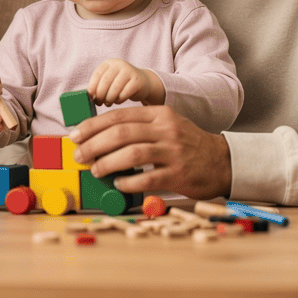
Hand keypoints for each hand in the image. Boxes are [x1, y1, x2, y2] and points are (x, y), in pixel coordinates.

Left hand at [68, 106, 231, 199]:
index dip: (93, 125)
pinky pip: (147, 178)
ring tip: (96, 170)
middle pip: (121, 133)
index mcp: (159, 114)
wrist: (222, 161)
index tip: (76, 135)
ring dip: (108, 163)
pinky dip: (128, 182)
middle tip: (79, 155)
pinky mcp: (178, 174)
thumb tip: (99, 136)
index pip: (119, 115)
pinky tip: (118, 184)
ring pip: (132, 154)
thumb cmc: (186, 143)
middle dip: (94, 145)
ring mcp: (173, 152)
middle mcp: (165, 129)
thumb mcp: (166, 124)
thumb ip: (138, 126)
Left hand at [88, 59, 164, 105]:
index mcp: (110, 63)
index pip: (97, 74)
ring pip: (115, 88)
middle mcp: (120, 64)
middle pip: (105, 81)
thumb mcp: (110, 80)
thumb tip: (88, 96)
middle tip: (99, 103)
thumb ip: (99, 85)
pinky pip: (124, 94)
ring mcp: (130, 72)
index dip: (92, 87)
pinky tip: (118, 101)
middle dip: (100, 94)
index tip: (91, 97)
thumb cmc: (121, 84)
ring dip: (109, 99)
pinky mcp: (137, 81)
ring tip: (108, 103)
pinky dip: (119, 100)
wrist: (142, 82)